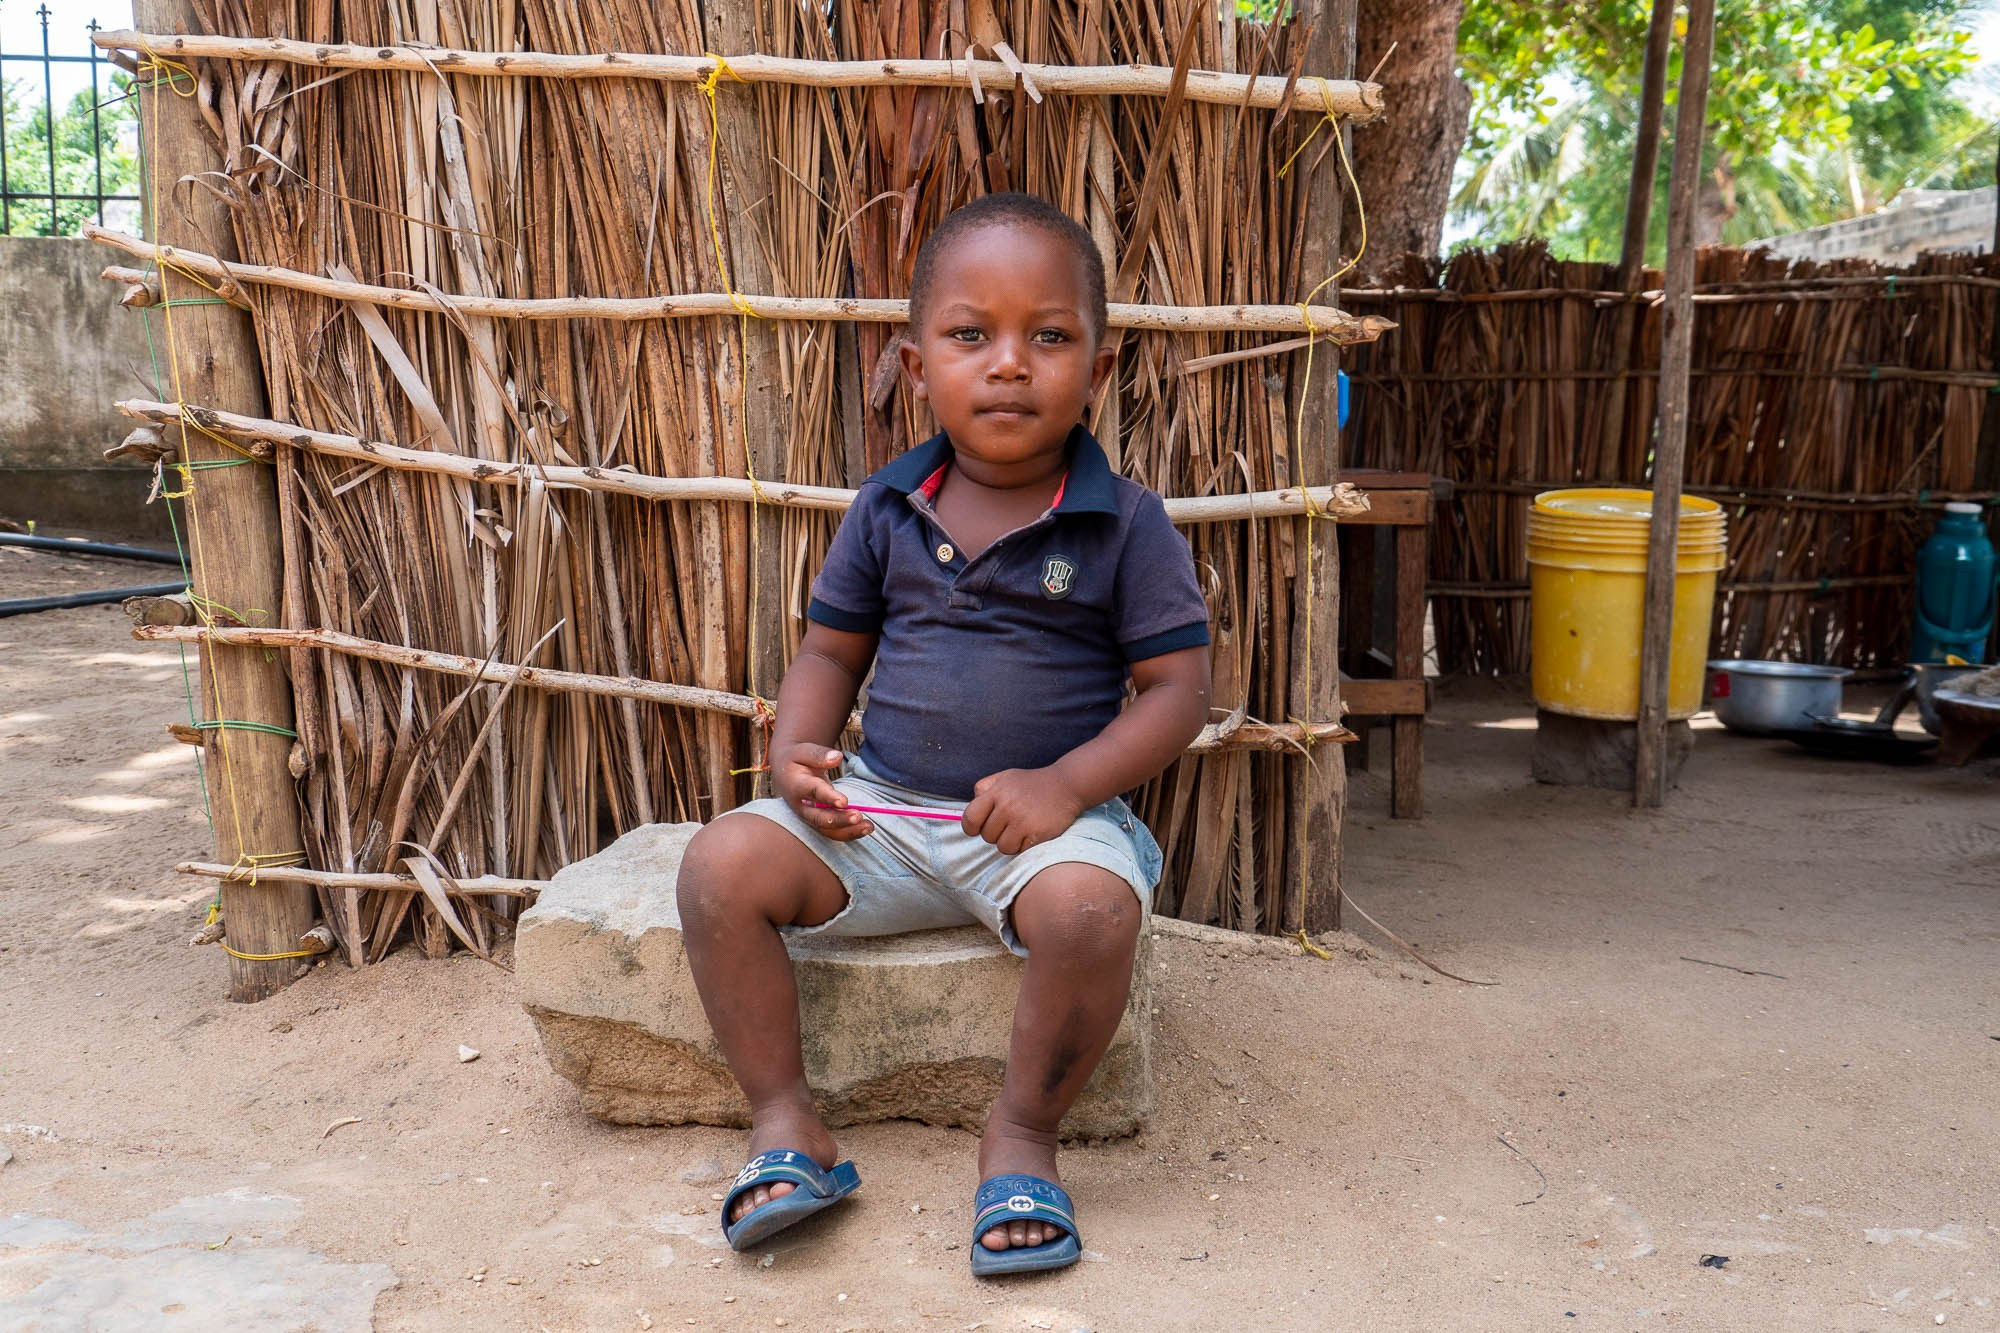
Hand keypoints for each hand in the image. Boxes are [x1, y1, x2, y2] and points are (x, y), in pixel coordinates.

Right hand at [772, 743, 872, 840]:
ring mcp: (809, 817)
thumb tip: (836, 757)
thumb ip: (818, 755)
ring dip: (848, 830)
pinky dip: (849, 832)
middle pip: (819, 818)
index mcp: (797, 786)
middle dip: (839, 819)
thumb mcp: (803, 751)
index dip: (828, 797)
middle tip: (858, 816)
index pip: (813, 792)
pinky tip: (866, 828)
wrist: (785, 772)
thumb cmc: (796, 760)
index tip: (844, 801)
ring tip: (869, 826)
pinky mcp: (818, 821)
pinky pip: (833, 831)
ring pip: (827, 829)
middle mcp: (801, 806)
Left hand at [961, 767, 1085, 854]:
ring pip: (1002, 847)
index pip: (970, 819)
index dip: (972, 827)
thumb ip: (985, 788)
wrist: (1067, 785)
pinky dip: (1025, 845)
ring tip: (1021, 829)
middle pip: (987, 836)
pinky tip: (1032, 832)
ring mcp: (1022, 821)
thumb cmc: (1033, 783)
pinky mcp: (1037, 834)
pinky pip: (1020, 851)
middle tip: (1010, 824)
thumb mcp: (1006, 777)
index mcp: (996, 792)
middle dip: (996, 833)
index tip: (979, 828)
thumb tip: (971, 806)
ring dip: (1010, 842)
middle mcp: (1007, 807)